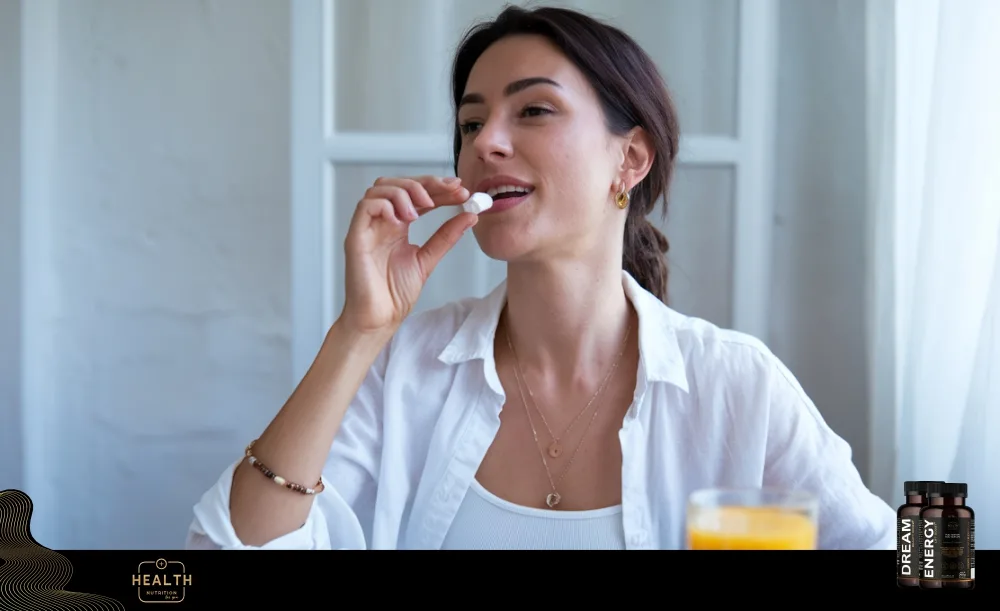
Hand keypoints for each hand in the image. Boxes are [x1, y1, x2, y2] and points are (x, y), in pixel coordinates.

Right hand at [340, 175, 476, 334]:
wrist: (380, 319)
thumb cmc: (395, 294)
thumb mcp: (427, 259)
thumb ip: (446, 237)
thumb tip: (469, 215)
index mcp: (396, 225)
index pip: (416, 195)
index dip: (438, 188)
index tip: (461, 189)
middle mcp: (381, 222)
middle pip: (398, 184)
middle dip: (426, 182)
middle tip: (451, 190)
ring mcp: (367, 228)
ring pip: (379, 189)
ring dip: (406, 191)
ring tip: (425, 207)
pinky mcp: (356, 238)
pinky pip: (365, 207)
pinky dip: (386, 205)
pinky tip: (402, 219)